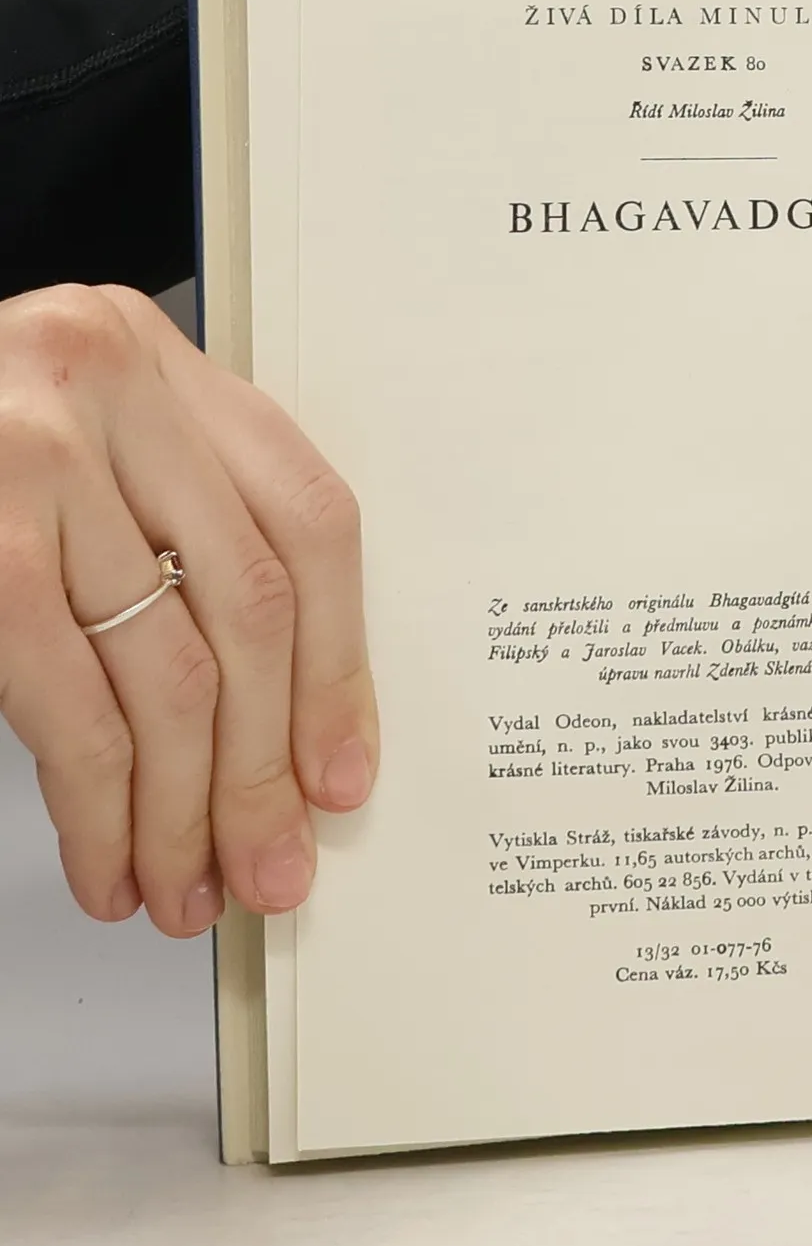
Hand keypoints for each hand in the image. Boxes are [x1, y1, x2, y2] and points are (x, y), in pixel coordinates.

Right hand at [0, 285, 377, 933]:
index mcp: (162, 362)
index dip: (338, 666)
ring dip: (181, 810)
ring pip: (168, 671)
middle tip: (269, 861)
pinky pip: (71, 702)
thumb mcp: (86, 452)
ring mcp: (34, 454)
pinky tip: (107, 858)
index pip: (310, 526)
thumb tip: (284, 728)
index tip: (342, 772)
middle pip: (250, 610)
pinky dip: (97, 804)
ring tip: (185, 883)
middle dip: (264, 767)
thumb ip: (182, 535)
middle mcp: (109, 383)